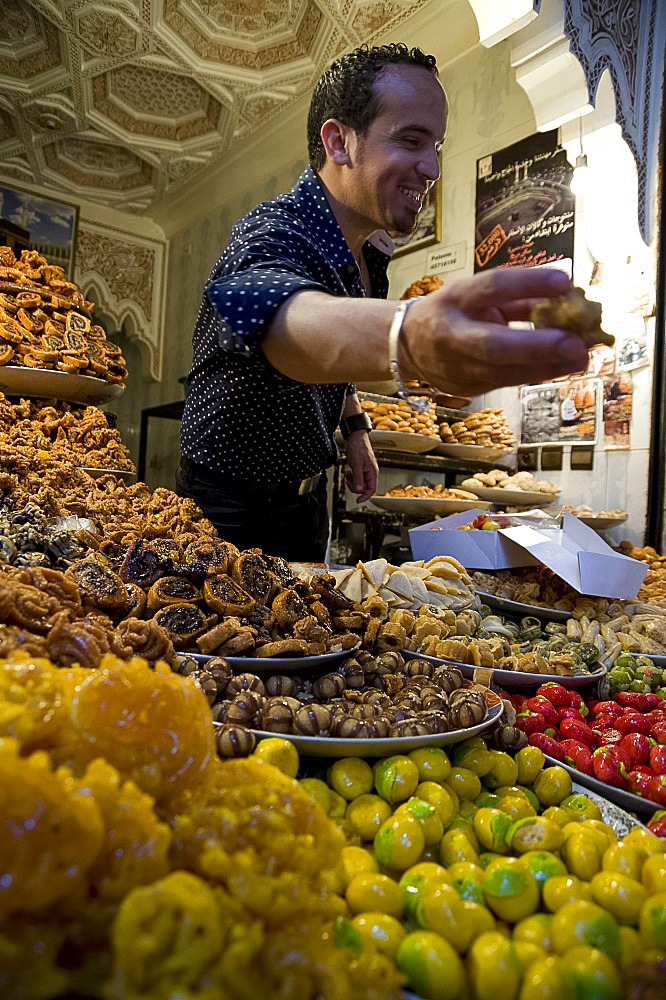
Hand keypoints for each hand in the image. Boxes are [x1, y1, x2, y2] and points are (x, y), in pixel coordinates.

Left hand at [345, 431, 377, 501]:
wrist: (355, 437)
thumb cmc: (359, 447)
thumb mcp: (357, 463)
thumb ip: (358, 477)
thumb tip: (359, 490)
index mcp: (372, 472)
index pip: (371, 489)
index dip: (365, 496)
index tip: (358, 500)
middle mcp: (369, 473)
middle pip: (362, 488)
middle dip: (354, 484)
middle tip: (349, 477)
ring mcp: (364, 471)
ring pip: (357, 483)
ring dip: (351, 479)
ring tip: (349, 470)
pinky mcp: (358, 469)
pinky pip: (354, 477)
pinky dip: (349, 475)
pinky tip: (348, 468)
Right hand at [400, 266, 589, 396]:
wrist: (406, 345)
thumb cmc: (452, 312)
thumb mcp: (475, 292)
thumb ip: (516, 294)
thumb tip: (565, 292)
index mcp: (454, 300)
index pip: (491, 287)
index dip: (527, 283)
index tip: (563, 279)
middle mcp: (452, 335)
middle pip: (493, 345)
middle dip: (536, 347)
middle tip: (575, 344)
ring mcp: (457, 368)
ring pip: (504, 373)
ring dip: (547, 366)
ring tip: (580, 357)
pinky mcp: (467, 388)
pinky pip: (507, 381)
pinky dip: (537, 373)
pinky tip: (562, 366)